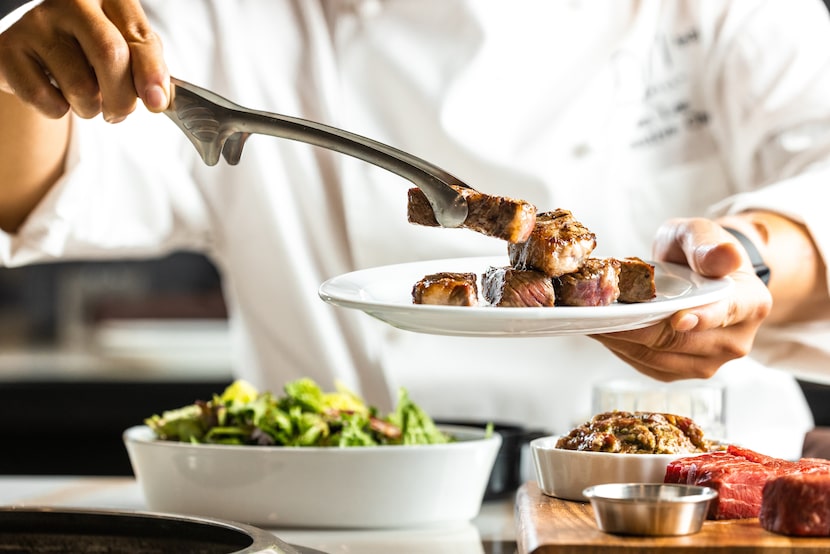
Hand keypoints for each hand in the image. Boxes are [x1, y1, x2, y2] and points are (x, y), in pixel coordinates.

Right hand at [0, 0, 168, 120]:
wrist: (39, 55)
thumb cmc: (91, 51)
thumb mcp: (126, 49)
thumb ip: (147, 67)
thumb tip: (159, 99)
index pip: (138, 36)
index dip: (151, 73)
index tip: (157, 102)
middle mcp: (71, 2)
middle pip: (110, 55)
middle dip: (123, 98)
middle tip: (119, 112)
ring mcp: (36, 22)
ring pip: (81, 86)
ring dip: (91, 108)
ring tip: (85, 97)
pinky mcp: (9, 48)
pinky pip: (46, 100)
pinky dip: (58, 111)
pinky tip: (56, 95)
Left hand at [591, 217, 771, 380]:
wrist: (696, 273)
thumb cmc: (698, 251)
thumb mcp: (700, 234)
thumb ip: (708, 244)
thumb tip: (724, 257)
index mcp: (751, 303)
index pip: (726, 313)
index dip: (702, 318)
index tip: (677, 318)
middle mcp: (736, 340)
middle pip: (681, 339)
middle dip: (639, 327)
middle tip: (603, 313)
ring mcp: (711, 361)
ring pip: (659, 358)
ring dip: (623, 340)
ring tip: (596, 320)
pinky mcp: (683, 372)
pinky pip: (648, 366)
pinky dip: (623, 349)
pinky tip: (606, 331)